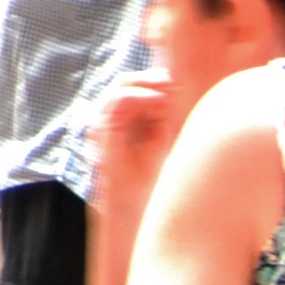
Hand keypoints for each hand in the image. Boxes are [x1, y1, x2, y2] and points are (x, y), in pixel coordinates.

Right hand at [90, 72, 181, 203]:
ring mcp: (103, 121)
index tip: (182, 83)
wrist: (134, 206)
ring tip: (170, 87)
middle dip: (154, 77)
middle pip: (129, 80)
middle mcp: (110, 116)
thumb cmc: (151, 177)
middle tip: (177, 81)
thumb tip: (175, 89)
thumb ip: (163, 114)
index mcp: (125, 117)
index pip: (137, 84)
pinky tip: (158, 100)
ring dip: (147, 82)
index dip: (158, 79)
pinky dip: (138, 95)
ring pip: (121, 84)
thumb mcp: (162, 137)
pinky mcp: (101, 129)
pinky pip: (116, 100)